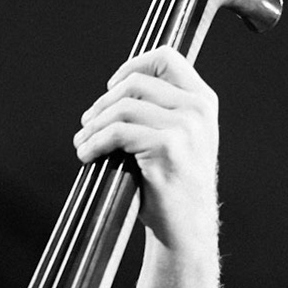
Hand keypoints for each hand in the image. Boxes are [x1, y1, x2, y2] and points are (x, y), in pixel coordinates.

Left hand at [73, 47, 219, 252]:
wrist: (187, 229)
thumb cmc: (174, 186)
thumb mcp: (181, 138)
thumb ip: (162, 110)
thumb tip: (116, 90)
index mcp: (203, 101)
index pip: (166, 58)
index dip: (132, 66)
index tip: (111, 87)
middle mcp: (198, 110)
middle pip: (135, 83)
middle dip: (103, 103)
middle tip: (87, 124)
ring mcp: (185, 128)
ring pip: (122, 107)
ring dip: (93, 125)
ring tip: (83, 141)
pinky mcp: (166, 148)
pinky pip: (116, 132)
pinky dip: (94, 142)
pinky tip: (86, 154)